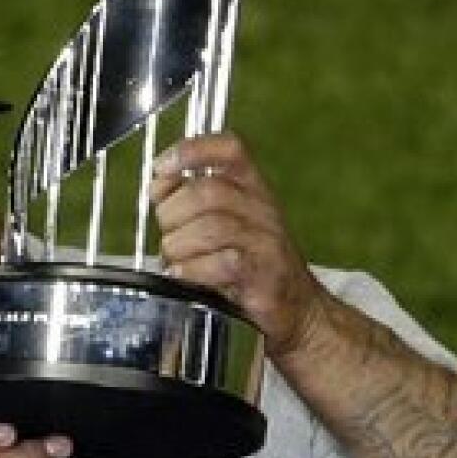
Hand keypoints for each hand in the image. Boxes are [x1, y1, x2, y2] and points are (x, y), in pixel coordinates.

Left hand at [150, 133, 321, 360]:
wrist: (299, 308)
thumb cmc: (254, 265)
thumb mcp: (228, 223)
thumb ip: (194, 203)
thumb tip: (157, 188)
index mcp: (252, 188)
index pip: (230, 149)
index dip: (192, 151)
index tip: (162, 168)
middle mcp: (262, 208)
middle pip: (206, 191)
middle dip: (172, 213)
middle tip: (167, 234)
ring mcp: (266, 240)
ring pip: (210, 227)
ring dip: (179, 246)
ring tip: (175, 261)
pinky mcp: (264, 274)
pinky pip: (223, 263)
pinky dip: (193, 270)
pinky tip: (184, 276)